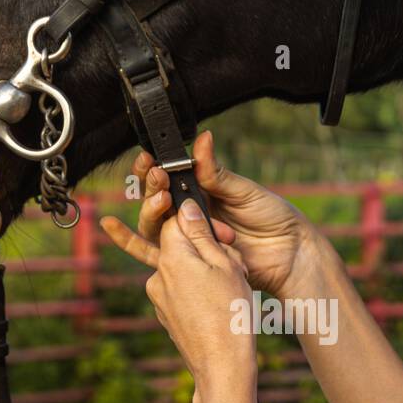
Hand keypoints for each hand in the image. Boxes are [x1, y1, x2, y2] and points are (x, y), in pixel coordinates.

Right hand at [101, 131, 323, 297]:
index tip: (149, 159)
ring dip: (150, 210)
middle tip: (159, 178)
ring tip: (161, 199)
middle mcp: (190, 215)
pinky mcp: (189, 262)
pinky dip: (131, 242)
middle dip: (151, 187)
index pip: (168, 178)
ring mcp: (188, 239)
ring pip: (153, 225)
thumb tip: (202, 140)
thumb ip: (216, 172)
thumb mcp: (243, 189)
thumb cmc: (272, 217)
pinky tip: (112, 228)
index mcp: (202, 193)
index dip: (154, 169)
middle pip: (155, 200)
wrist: (289, 252)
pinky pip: (155, 254)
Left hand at [146, 198, 256, 388]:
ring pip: (183, 270)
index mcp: (172, 258)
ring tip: (231, 290)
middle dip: (206, 250)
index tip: (223, 236)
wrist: (222, 366)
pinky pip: (182, 292)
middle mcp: (157, 276)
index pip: (176, 221)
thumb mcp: (225, 265)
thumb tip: (186, 208)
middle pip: (180, 246)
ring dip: (205, 272)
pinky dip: (199, 293)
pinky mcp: (166, 316)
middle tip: (234, 265)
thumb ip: (202, 234)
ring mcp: (159, 299)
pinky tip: (220, 308)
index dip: (202, 223)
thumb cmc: (230, 313)